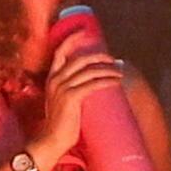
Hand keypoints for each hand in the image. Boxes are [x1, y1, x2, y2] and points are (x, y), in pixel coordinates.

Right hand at [28, 31, 117, 163]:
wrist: (51, 139)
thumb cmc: (59, 124)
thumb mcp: (60, 101)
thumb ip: (69, 90)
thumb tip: (89, 84)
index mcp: (51, 78)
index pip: (60, 53)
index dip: (71, 40)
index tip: (83, 31)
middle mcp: (55, 79)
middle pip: (79, 59)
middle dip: (98, 56)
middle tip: (112, 58)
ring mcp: (62, 87)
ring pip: (89, 71)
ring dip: (107, 69)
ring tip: (119, 71)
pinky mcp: (71, 97)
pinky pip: (93, 84)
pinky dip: (107, 80)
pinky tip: (116, 81)